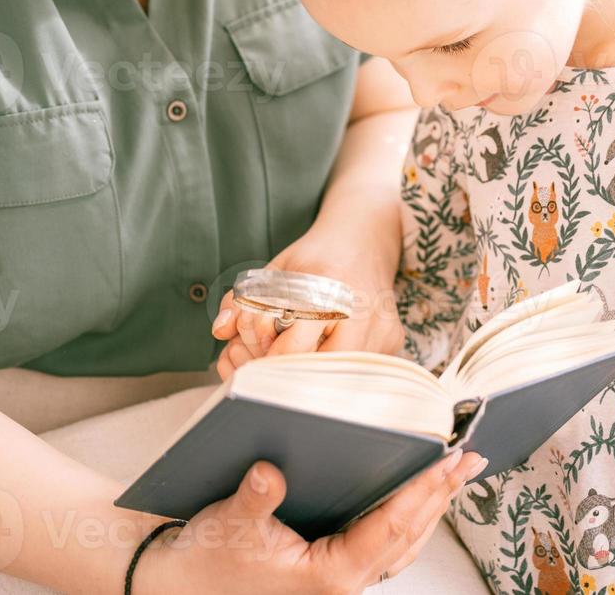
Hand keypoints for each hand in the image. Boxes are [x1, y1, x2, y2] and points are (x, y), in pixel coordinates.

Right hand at [135, 450, 487, 593]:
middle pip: (408, 536)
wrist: (183, 588)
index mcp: (328, 576)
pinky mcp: (334, 570)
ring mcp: (342, 580)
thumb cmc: (207, 560)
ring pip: (403, 544)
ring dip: (431, 508)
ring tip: (455, 473)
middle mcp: (343, 583)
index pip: (390, 528)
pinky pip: (386, 545)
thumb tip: (269, 471)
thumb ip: (252, 498)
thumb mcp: (227, 524)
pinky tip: (415, 496)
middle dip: (441, 495)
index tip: (451, 463)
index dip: (423, 493)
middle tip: (471, 457)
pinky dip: (407, 519)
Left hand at [212, 225, 403, 380]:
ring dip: (310, 375)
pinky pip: (358, 371)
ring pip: (340, 377)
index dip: (268, 361)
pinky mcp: (394, 340)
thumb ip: (243, 300)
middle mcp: (360, 309)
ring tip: (293, 360)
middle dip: (288, 372)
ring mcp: (381, 328)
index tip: (254, 356)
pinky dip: (333, 371)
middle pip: (318, 370)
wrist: (366, 238)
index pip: (293, 348)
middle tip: (269, 365)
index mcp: (326, 285)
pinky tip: (320, 356)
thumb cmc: (314, 258)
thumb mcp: (274, 271)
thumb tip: (221, 331)